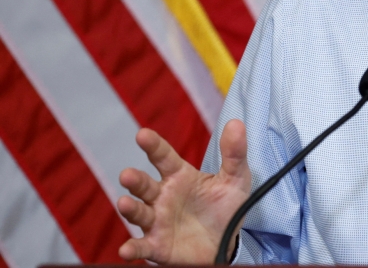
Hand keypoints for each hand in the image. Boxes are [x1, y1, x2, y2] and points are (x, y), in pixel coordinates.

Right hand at [117, 120, 251, 263]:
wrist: (228, 241)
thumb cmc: (226, 206)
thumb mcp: (235, 178)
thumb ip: (234, 152)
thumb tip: (236, 123)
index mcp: (179, 176)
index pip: (163, 156)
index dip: (153, 145)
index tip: (143, 134)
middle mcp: (163, 197)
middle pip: (144, 185)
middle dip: (134, 180)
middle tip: (127, 175)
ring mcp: (158, 221)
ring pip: (139, 213)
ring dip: (130, 209)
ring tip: (124, 203)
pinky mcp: (158, 245)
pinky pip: (142, 246)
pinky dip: (132, 248)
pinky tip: (125, 250)